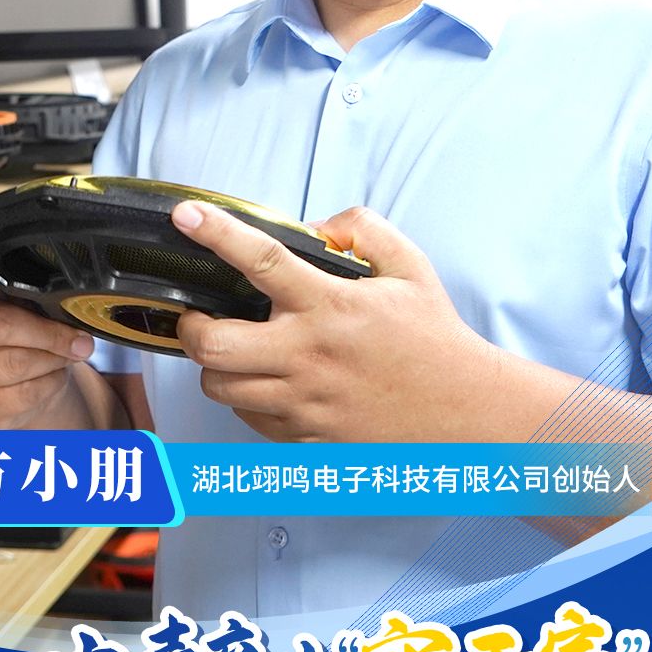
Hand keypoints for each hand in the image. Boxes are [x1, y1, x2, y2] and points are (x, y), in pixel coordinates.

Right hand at [0, 271, 93, 426]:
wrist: (15, 381)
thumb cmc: (19, 335)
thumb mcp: (23, 305)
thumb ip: (34, 296)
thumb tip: (67, 307)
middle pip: (1, 327)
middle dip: (50, 334)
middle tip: (79, 340)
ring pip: (16, 364)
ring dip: (54, 360)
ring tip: (67, 356)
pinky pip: (23, 394)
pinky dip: (50, 384)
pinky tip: (52, 375)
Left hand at [171, 201, 499, 441]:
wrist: (463, 410)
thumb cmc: (434, 339)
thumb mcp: (410, 266)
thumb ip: (363, 230)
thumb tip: (319, 225)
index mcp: (332, 306)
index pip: (261, 260)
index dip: (216, 232)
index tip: (187, 215)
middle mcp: (309, 355)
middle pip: (213, 345)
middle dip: (191, 325)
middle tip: (198, 314)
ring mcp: (304, 401)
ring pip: (220, 387)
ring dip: (214, 365)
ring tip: (231, 349)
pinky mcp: (306, 435)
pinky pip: (248, 418)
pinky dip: (245, 398)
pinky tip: (264, 381)